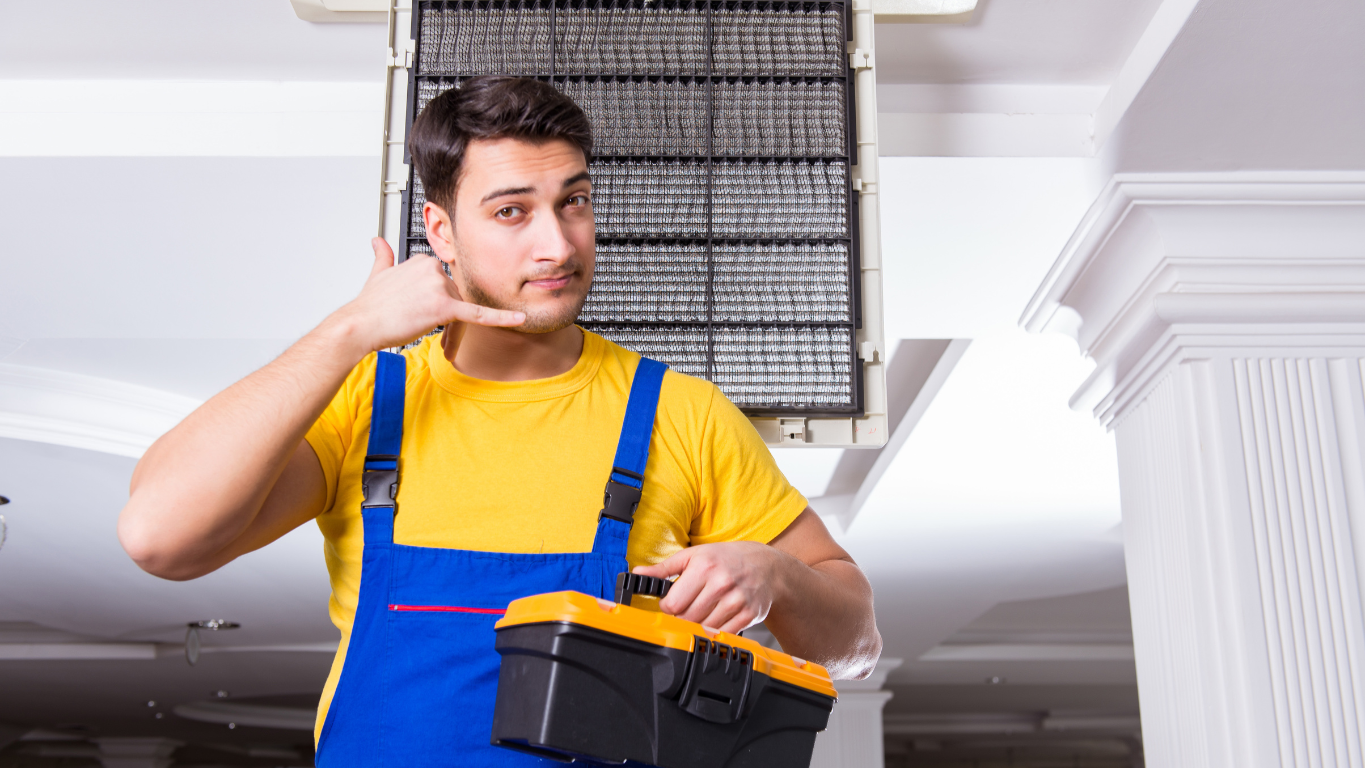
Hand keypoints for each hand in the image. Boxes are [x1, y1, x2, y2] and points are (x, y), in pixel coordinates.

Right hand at [327, 238, 523, 353]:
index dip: (433, 300)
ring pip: (457, 309)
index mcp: (422, 260)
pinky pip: (478, 314)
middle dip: (440, 312)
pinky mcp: (445, 308)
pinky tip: (518, 319)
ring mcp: (440, 287)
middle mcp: (433, 269)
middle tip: (413, 318)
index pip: (444, 283)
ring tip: (413, 321)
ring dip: (442, 321)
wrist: (360, 324)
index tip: (415, 307)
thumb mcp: (377, 274)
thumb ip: (383, 256)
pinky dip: (500, 318)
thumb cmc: (370, 306)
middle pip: (454, 296)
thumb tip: (378, 241)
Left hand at [633, 542, 788, 633]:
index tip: (671, 602)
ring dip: (697, 624)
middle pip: (686, 618)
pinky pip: (722, 634)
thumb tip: (638, 573)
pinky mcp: (748, 615)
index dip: (667, 606)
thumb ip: (663, 568)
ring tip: (702, 610)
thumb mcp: (693, 556)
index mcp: (704, 567)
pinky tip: (716, 617)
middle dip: (681, 616)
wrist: (766, 566)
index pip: (672, 603)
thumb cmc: (726, 559)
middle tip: (687, 607)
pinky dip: (714, 630)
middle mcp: (721, 583)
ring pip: (702, 628)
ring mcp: (736, 601)